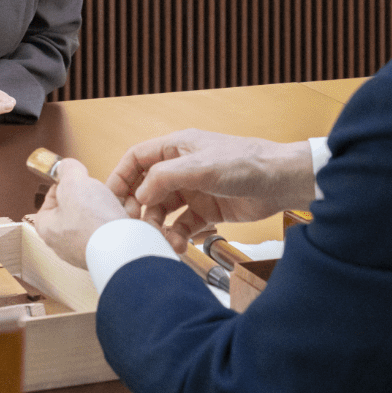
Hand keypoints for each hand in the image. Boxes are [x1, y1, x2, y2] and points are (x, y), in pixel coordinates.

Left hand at [32, 158, 128, 268]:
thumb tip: (65, 167)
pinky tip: (124, 216)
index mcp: (48, 228)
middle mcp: (63, 244)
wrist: (121, 248)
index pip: (48, 200)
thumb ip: (67, 169)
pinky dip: (117, 222)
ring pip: (94, 221)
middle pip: (73, 210)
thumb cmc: (92, 220)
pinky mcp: (105, 254)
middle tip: (97, 190)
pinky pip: (109, 232)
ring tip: (115, 202)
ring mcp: (84, 251)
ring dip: (106, 208)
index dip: (62, 184)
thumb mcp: (74, 181)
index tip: (75, 178)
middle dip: (88, 197)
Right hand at [107, 129, 314, 252]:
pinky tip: (179, 245)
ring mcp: (194, 189)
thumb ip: (165, 178)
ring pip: (163, 210)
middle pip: (146, 188)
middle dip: (138, 208)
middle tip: (135, 227)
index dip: (120, 177)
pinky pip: (182, 225)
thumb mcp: (200, 167)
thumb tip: (138, 195)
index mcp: (177, 148)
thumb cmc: (246, 163)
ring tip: (162, 240)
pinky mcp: (208, 210)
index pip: (137, 159)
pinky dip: (177, 235)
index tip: (109, 199)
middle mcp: (182, 168)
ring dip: (159, 226)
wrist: (282, 182)